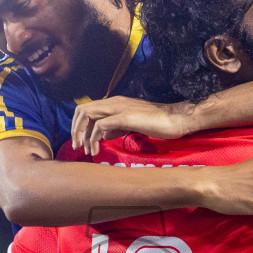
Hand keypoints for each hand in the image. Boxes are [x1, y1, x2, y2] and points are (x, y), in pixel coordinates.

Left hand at [70, 97, 193, 154]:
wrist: (176, 119)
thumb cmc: (158, 123)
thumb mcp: (131, 124)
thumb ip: (116, 127)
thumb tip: (102, 134)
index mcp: (115, 103)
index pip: (88, 109)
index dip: (80, 125)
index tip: (81, 142)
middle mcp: (114, 102)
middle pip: (82, 110)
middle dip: (76, 129)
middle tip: (77, 147)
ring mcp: (119, 108)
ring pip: (87, 114)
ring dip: (82, 133)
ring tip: (85, 150)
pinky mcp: (125, 117)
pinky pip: (101, 125)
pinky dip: (94, 138)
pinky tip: (97, 149)